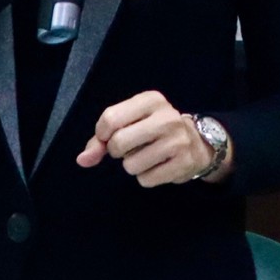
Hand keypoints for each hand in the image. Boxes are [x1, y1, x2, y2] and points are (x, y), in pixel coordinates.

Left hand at [76, 91, 224, 185]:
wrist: (197, 143)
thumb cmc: (154, 131)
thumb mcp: (130, 123)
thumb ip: (101, 139)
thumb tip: (82, 160)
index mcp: (152, 100)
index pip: (110, 119)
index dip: (102, 135)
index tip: (111, 136)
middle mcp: (167, 117)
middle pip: (118, 143)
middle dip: (117, 152)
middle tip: (130, 148)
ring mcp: (177, 140)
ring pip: (130, 165)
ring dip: (133, 166)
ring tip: (148, 156)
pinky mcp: (183, 162)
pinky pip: (145, 180)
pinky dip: (147, 177)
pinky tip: (159, 166)